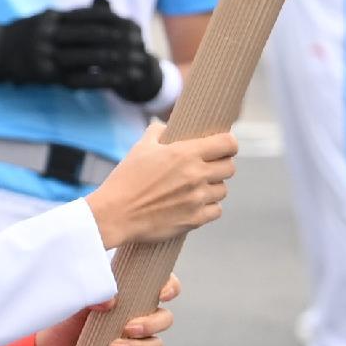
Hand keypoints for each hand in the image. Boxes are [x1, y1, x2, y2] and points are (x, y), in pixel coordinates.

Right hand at [0, 1, 160, 101]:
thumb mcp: (48, 17)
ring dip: (108, 60)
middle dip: (112, 38)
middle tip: (134, 40)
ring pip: (82, 57)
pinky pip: (74, 77)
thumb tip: (103, 4)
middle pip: (85, 35)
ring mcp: (45, 54)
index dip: (107, 19)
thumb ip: (74, 14)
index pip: (83, 16)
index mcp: (51, 18)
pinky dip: (96, 79)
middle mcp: (48, 34)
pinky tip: (112, 80)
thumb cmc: (29, 33)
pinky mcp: (45, 74)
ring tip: (129, 60)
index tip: (127, 20)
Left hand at [33, 275, 179, 345]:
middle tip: (129, 328)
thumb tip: (111, 301)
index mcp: (132, 295)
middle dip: (152, 324)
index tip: (161, 294)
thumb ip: (94, 295)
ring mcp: (136, 343)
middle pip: (165, 319)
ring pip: (156, 345)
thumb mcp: (78, 301)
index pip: (164, 286)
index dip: (170, 288)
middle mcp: (139, 318)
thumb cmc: (68, 318)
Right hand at [87, 126, 238, 249]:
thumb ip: (158, 132)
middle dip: (221, 166)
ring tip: (197, 188)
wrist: (115, 214)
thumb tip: (165, 125)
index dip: (229, 144)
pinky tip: (195, 204)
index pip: (227, 144)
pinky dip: (209, 208)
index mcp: (186, 153)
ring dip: (213, 188)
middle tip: (209, 168)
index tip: (224, 147)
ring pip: (223, 190)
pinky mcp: (195, 219)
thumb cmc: (126, 179)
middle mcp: (196, 175)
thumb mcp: (141, 148)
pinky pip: (216, 210)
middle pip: (230, 168)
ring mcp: (197, 199)